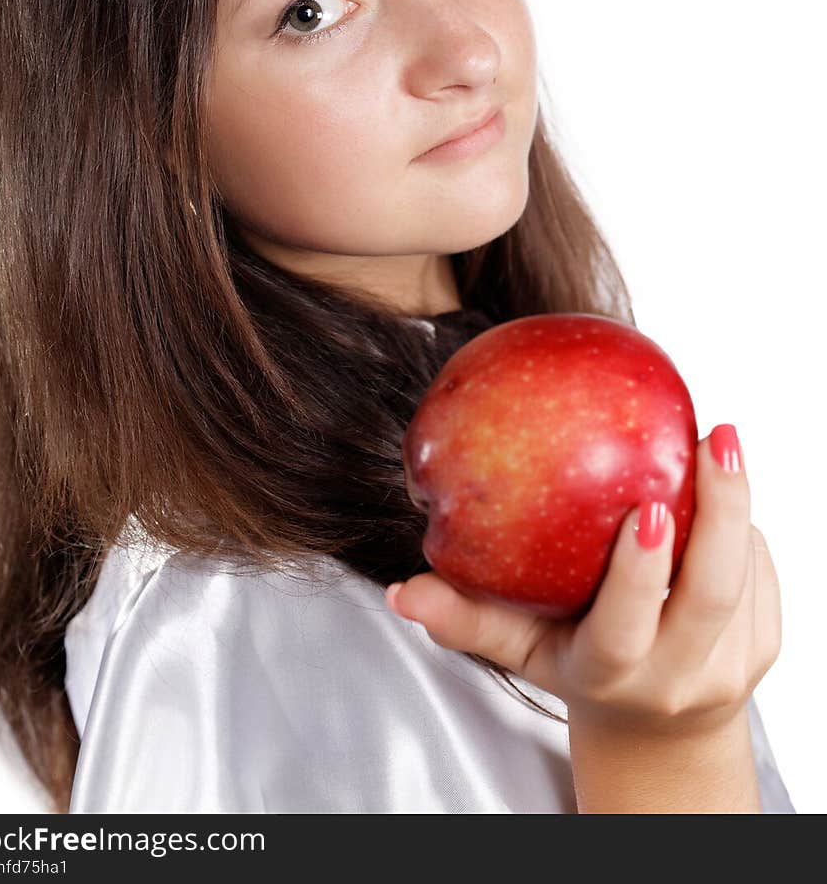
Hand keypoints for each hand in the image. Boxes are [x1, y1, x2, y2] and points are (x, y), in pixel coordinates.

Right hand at [387, 425, 781, 737]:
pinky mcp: (763, 647)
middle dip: (721, 512)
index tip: (650, 506)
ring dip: (735, 505)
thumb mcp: (521, 649)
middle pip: (712, 594)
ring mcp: (729, 666)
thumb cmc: (577, 664)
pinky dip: (743, 524)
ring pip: (745, 576)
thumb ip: (465, 618)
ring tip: (718, 439)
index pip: (628, 625)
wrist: (656, 726)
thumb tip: (402, 590)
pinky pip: (763, 574)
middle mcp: (676, 677)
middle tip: (711, 437)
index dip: (641, 572)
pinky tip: (722, 479)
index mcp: (612, 671)